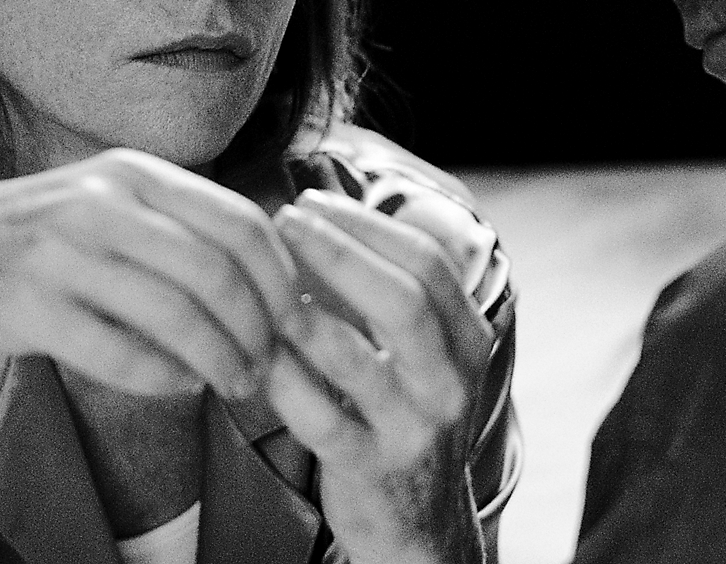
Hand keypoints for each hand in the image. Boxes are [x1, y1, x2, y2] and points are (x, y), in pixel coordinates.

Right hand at [0, 147, 301, 396]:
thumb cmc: (40, 247)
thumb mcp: (107, 206)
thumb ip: (179, 221)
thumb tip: (279, 264)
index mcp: (131, 171)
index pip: (239, 221)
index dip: (280, 277)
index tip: (295, 318)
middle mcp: (98, 201)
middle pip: (216, 272)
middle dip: (256, 327)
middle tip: (270, 364)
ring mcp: (58, 249)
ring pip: (174, 314)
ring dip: (219, 359)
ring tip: (236, 385)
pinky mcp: (25, 303)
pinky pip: (119, 351)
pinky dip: (163, 376)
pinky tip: (182, 386)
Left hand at [265, 190, 493, 563]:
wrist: (422, 524)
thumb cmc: (408, 415)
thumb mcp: (427, 353)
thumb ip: (395, 290)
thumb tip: (331, 214)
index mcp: (468, 340)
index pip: (428, 263)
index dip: (367, 226)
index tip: (313, 202)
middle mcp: (450, 383)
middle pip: (401, 300)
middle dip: (338, 252)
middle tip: (285, 223)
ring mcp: (413, 429)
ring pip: (357, 361)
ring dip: (302, 313)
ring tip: (262, 281)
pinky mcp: (370, 470)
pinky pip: (320, 418)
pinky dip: (285, 379)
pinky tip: (258, 350)